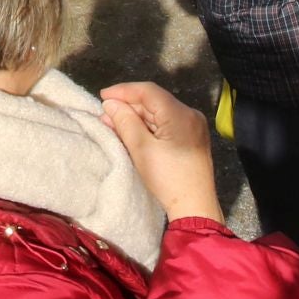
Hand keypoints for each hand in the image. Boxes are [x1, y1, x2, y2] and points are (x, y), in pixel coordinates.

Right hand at [99, 81, 225, 223]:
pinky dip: (149, 126)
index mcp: (180, 114)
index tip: (103, 96)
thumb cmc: (167, 178)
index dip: (124, 91)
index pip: (148, 91)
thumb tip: (110, 104)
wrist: (195, 207)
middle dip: (129, 106)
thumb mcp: (141, 149)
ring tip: (115, 124)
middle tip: (106, 115)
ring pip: (160, 113)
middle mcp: (190, 114)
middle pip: (155, 101)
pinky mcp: (193, 138)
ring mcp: (194, 126)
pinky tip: (134, 132)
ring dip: (137, 117)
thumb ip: (125, 122)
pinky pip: (167, 124)